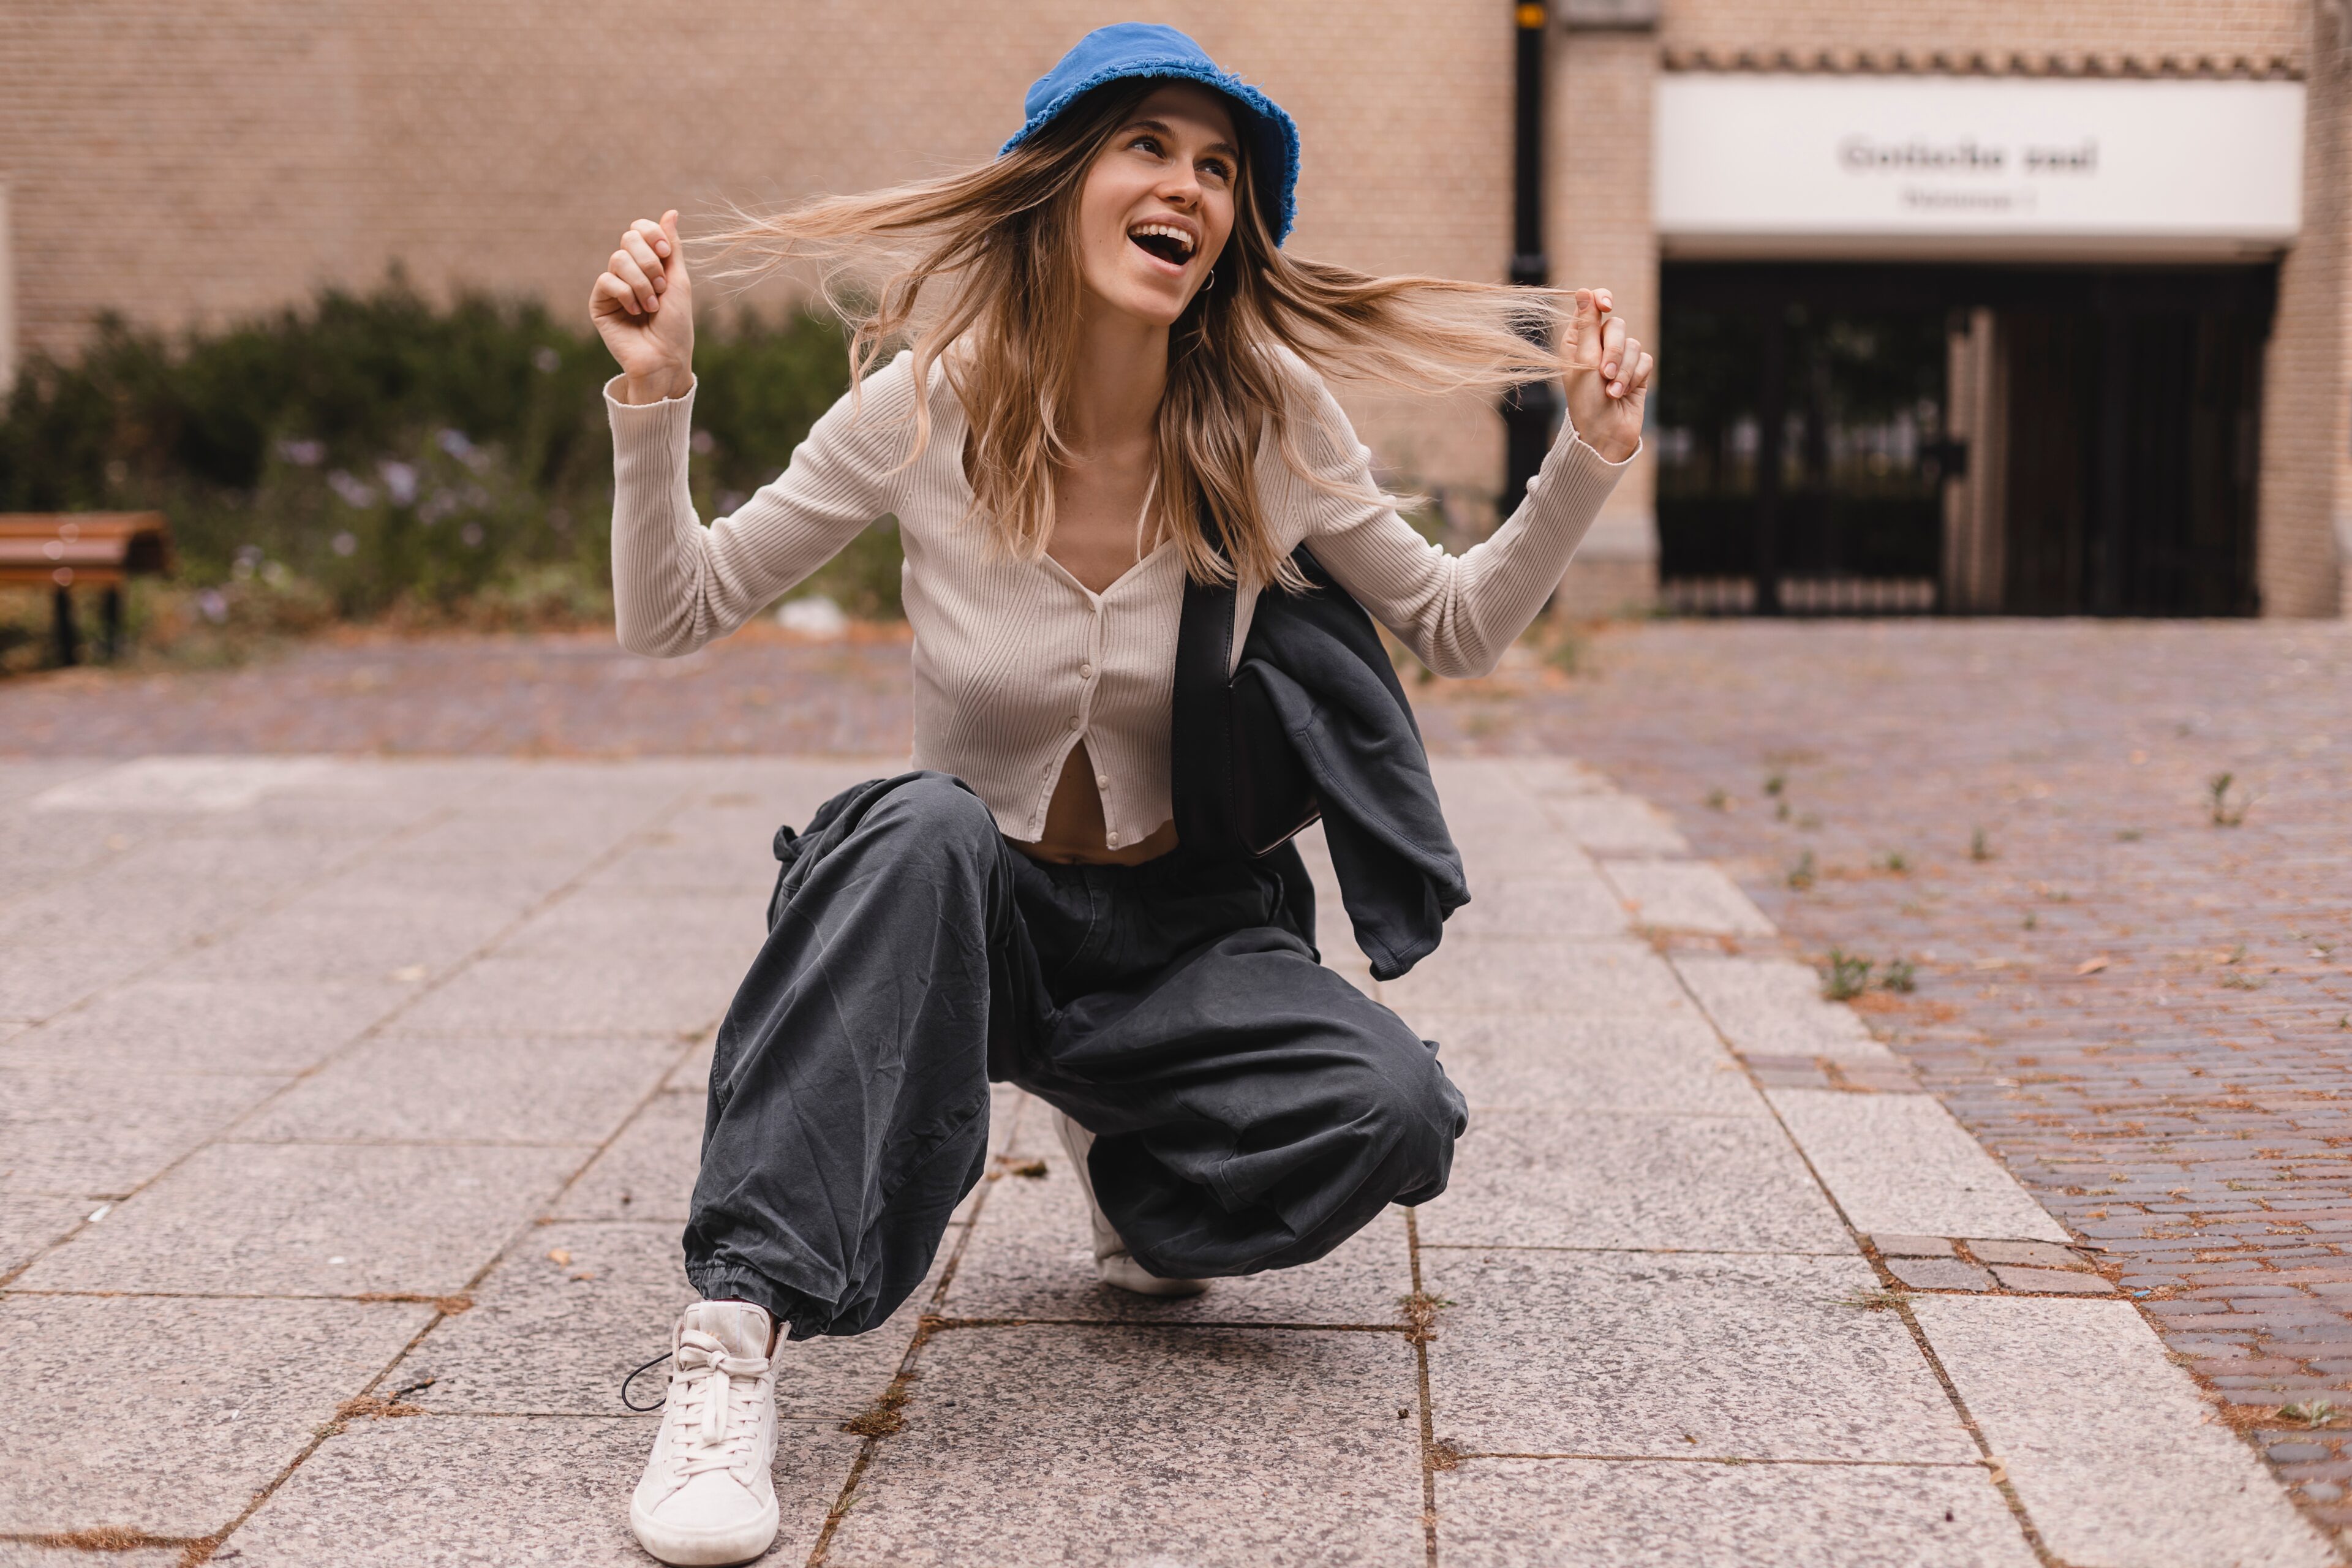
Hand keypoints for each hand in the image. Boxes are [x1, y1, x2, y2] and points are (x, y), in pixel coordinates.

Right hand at [591, 211, 694, 403]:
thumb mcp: (678, 281)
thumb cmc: (676, 325)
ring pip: (618, 259)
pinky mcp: (599, 303)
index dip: (652, 234)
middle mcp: (629, 272)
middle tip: (661, 286)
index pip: (639, 230)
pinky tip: (636, 313)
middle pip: (628, 239)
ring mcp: (613, 287)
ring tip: (651, 305)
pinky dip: (626, 294)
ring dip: (642, 282)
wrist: (665, 359)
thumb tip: (671, 211)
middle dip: (649, 261)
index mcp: (648, 264)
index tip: (666, 253)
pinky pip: (606, 281)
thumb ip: (672, 247)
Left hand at [1559, 287, 1650, 463]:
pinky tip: (1623, 394)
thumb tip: (1583, 290)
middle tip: (1603, 374)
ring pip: (1632, 343)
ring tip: (1611, 391)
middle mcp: (1598, 346)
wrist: (1604, 434)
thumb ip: (1587, 325)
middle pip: (1616, 325)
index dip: (1601, 300)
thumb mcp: (1583, 361)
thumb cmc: (1585, 401)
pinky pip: (1644, 360)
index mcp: (1577, 341)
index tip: (1606, 306)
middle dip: (1613, 350)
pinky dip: (1634, 377)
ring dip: (1623, 370)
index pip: (1592, 306)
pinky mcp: (1636, 372)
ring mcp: (1619, 359)